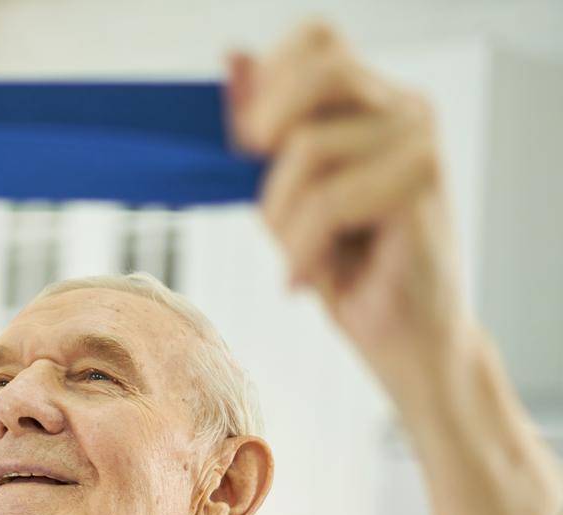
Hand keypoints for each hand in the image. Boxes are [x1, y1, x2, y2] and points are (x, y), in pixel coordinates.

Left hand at [228, 22, 479, 397]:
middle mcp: (404, 108)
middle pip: (317, 71)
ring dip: (282, 218)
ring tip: (297, 257)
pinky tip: (306, 279)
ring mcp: (419, 142)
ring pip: (308, 147)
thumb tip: (233, 60)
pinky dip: (302, 249)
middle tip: (266, 201)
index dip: (268, 80)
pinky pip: (327, 201)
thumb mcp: (281, 194)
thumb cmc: (341, 267)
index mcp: (371, 100)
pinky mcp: (422, 185)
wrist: (401, 337)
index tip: (247, 146)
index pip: (317, 37)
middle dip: (266, 135)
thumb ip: (260, 132)